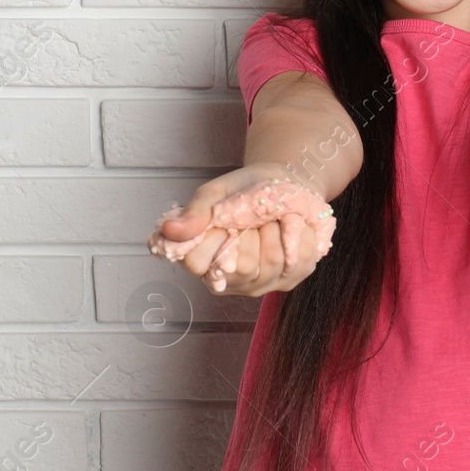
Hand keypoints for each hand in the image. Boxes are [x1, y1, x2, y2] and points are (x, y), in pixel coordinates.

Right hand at [160, 162, 323, 296]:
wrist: (284, 186)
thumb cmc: (244, 191)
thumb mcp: (216, 194)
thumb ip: (196, 213)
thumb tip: (169, 230)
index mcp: (203, 259)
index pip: (196, 262)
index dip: (213, 238)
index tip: (223, 219)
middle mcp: (230, 280)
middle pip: (242, 266)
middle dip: (251, 230)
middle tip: (252, 216)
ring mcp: (261, 284)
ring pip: (273, 262)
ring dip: (276, 229)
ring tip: (271, 219)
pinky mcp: (290, 280)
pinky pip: (300, 259)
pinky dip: (299, 233)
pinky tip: (290, 227)